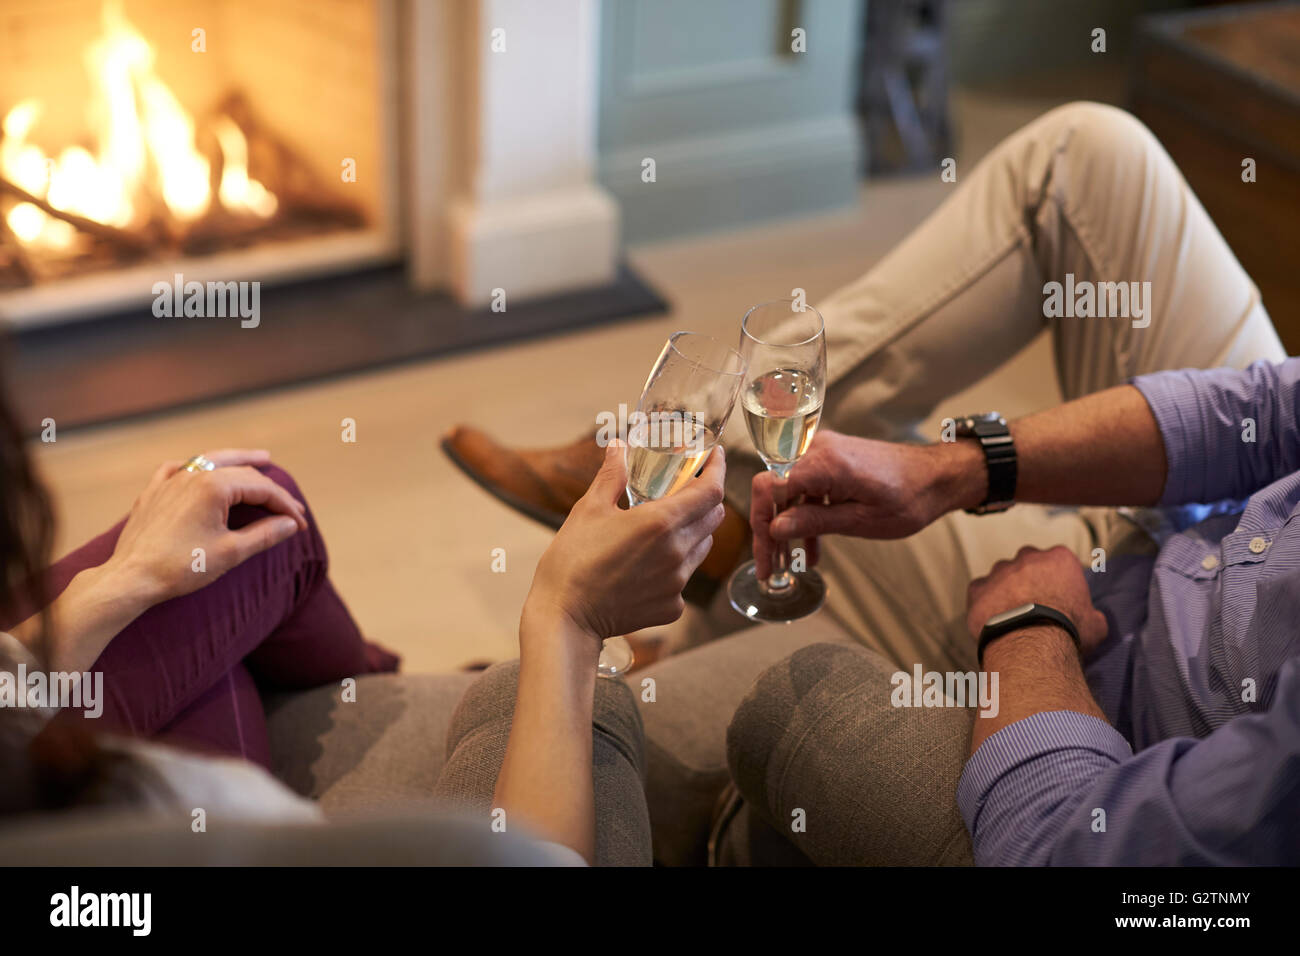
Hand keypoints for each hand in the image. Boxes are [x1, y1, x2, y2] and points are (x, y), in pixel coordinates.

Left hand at [105, 449, 307, 605]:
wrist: (131, 578)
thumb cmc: (181, 567)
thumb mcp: (231, 552)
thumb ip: (265, 534)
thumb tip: (290, 524)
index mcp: (214, 486)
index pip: (262, 489)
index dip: (285, 506)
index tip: (300, 525)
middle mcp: (193, 475)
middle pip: (242, 473)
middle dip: (270, 490)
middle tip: (291, 506)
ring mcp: (170, 481)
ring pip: (211, 461)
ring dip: (238, 460)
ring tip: (261, 459)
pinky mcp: (153, 493)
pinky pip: (177, 469)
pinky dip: (194, 467)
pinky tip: (198, 469)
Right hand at [527, 440, 725, 641]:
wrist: (565, 616)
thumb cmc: (572, 560)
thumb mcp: (589, 509)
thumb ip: (612, 476)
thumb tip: (619, 447)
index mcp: (661, 522)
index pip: (710, 491)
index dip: (718, 470)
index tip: (716, 456)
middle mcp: (678, 552)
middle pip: (714, 517)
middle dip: (706, 498)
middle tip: (686, 490)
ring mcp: (678, 583)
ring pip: (702, 547)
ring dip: (693, 531)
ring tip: (664, 528)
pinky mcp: (673, 606)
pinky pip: (685, 578)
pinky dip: (675, 566)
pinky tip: (648, 566)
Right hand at [752, 430, 981, 576]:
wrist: (939, 476)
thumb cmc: (910, 498)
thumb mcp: (861, 520)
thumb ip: (815, 522)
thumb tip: (775, 529)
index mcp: (824, 463)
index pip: (769, 488)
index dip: (760, 526)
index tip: (764, 557)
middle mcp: (817, 450)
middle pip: (773, 489)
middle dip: (769, 531)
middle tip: (771, 566)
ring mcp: (823, 452)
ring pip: (788, 491)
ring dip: (786, 527)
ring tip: (787, 564)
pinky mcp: (831, 460)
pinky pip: (806, 488)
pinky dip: (805, 516)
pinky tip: (810, 549)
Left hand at [965, 546, 1108, 657]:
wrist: (1031, 645)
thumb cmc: (1068, 632)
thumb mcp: (1096, 625)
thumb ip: (1093, 614)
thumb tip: (1093, 620)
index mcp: (1059, 559)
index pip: (1059, 562)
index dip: (1058, 581)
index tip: (1058, 598)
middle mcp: (1028, 558)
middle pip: (1028, 563)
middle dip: (1030, 580)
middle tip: (1033, 606)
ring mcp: (1000, 571)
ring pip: (1001, 576)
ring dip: (1006, 590)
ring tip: (1012, 616)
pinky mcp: (978, 588)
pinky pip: (980, 591)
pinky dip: (984, 602)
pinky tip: (993, 620)